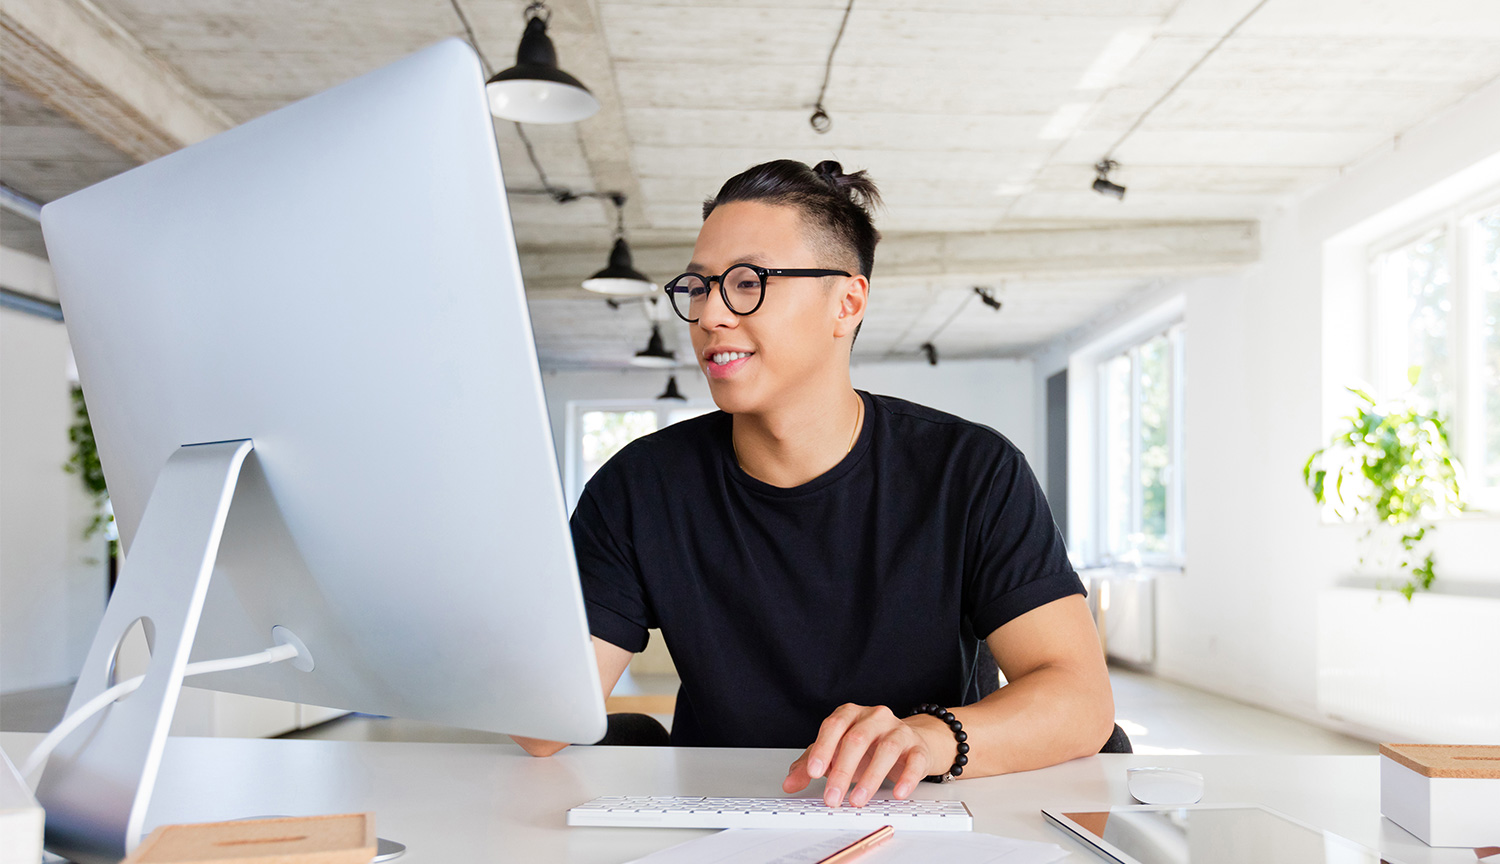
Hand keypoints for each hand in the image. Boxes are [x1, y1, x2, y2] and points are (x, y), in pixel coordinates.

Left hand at [782, 703, 947, 807]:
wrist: (908, 742)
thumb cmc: (868, 746)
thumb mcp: (835, 752)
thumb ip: (810, 765)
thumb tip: (789, 782)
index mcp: (850, 714)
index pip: (833, 726)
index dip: (823, 749)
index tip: (813, 772)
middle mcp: (874, 717)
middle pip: (856, 739)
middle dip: (842, 771)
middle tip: (832, 797)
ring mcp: (898, 730)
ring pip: (886, 749)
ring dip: (871, 777)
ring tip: (858, 799)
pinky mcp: (918, 747)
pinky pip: (914, 760)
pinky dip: (906, 777)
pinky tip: (897, 793)